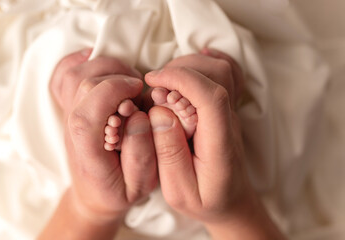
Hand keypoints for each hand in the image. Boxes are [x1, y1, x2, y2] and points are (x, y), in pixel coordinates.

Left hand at [39, 49, 157, 239]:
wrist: (94, 195)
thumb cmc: (119, 190)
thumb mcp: (140, 185)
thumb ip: (141, 154)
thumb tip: (137, 116)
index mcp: (89, 149)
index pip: (90, 108)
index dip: (116, 89)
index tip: (138, 90)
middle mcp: (73, 128)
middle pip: (82, 83)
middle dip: (116, 75)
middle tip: (137, 90)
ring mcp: (69, 116)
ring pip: (73, 74)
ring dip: (104, 67)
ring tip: (126, 80)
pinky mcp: (71, 108)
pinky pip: (64, 77)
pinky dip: (79, 62)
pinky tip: (99, 64)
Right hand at [145, 49, 284, 238]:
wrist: (231, 203)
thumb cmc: (205, 201)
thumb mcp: (179, 191)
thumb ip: (169, 153)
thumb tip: (160, 111)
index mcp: (219, 145)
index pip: (211, 96)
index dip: (181, 79)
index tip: (153, 81)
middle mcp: (229, 123)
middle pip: (217, 75)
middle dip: (180, 70)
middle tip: (155, 89)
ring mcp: (230, 114)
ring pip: (221, 70)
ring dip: (188, 67)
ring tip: (165, 85)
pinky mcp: (225, 111)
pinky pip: (227, 75)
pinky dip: (207, 64)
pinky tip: (189, 69)